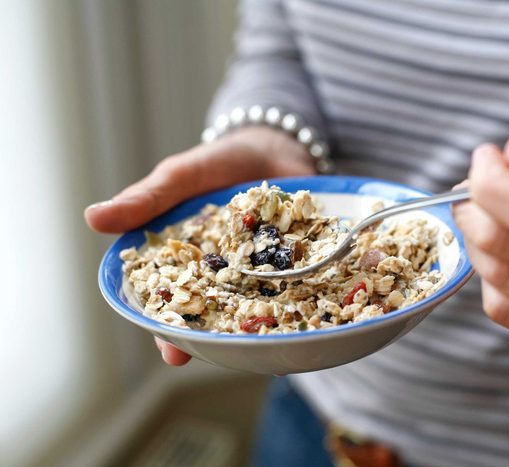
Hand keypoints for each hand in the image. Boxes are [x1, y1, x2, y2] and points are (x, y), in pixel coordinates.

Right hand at [85, 127, 314, 364]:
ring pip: (260, 308)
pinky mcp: (298, 261)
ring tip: (268, 350)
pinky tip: (306, 321)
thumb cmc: (218, 163)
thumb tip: (92, 217)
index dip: (171, 329)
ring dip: (262, 328)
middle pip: (218, 315)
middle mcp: (227, 274)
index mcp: (190, 261)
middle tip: (224, 357)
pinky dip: (304, 301)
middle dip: (219, 338)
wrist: (274, 145)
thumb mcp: (181, 177)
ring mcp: (265, 270)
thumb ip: (147, 200)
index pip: (175, 302)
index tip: (172, 352)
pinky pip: (301, 286)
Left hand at [454, 111, 508, 348]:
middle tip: (472, 197)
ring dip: (476, 243)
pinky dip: (487, 281)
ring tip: (490, 223)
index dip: (492, 184)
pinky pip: (500, 307)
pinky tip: (504, 258)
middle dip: (471, 211)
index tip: (484, 162)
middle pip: (501, 242)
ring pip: (495, 274)